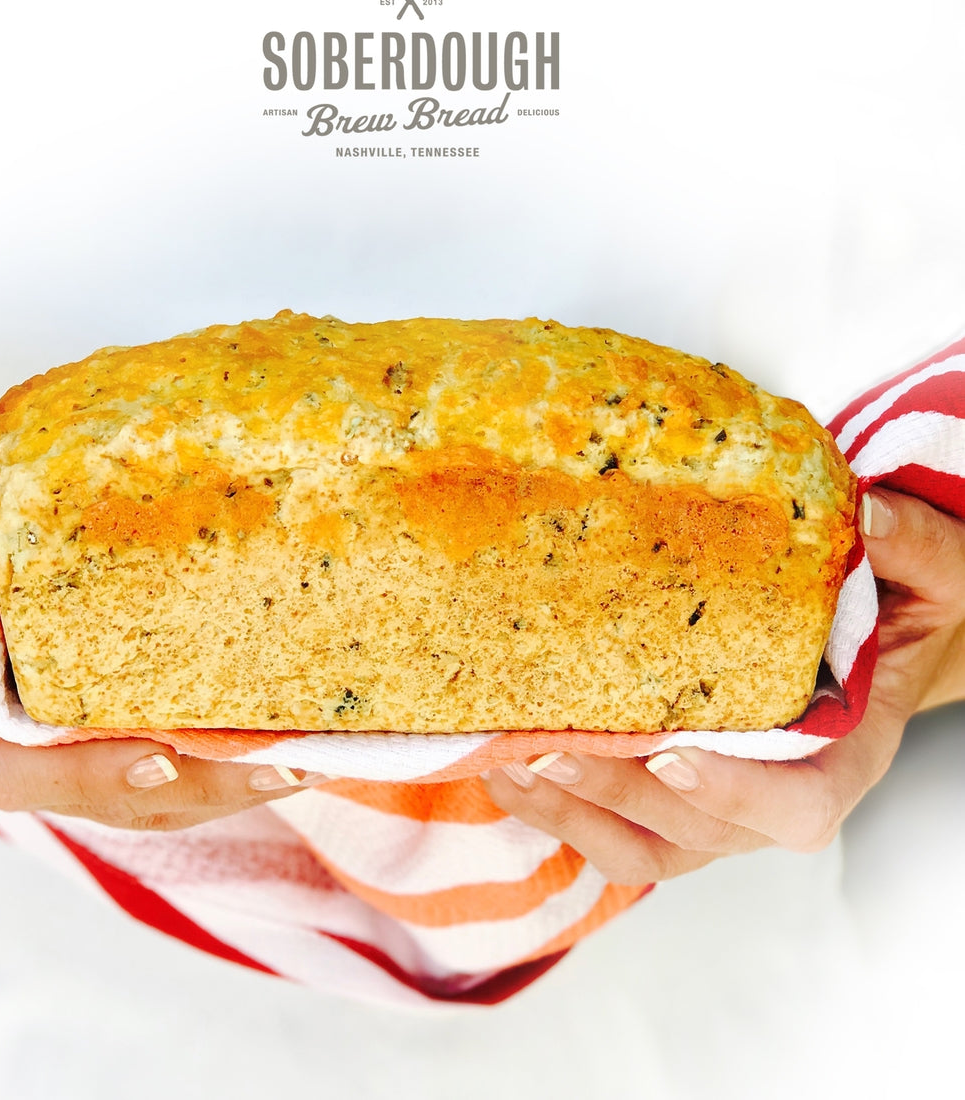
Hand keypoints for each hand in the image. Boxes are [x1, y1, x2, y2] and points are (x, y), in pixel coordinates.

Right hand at [0, 451, 324, 829]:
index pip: (9, 766)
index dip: (82, 775)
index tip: (157, 760)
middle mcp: (12, 736)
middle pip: (115, 792)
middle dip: (207, 788)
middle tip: (291, 762)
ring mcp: (67, 737)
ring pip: (160, 786)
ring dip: (239, 779)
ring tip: (318, 752)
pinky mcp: (108, 718)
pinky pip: (176, 750)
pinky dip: (235, 750)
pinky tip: (295, 726)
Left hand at [482, 488, 964, 884]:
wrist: (881, 638)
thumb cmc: (908, 612)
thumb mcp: (939, 576)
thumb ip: (919, 548)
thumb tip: (869, 513)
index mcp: (846, 754)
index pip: (799, 806)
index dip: (737, 792)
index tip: (672, 752)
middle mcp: (777, 796)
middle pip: (695, 830)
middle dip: (617, 795)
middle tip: (544, 748)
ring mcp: (721, 806)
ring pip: (643, 848)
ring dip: (569, 817)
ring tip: (499, 768)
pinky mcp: (676, 796)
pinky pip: (616, 830)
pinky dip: (558, 811)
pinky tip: (500, 767)